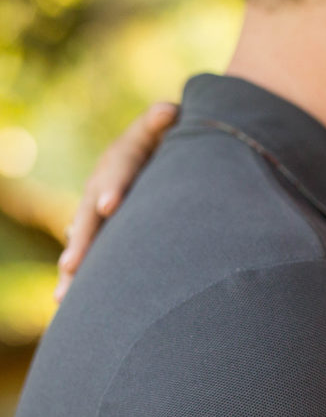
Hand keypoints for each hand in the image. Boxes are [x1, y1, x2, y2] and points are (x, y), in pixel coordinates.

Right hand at [56, 102, 178, 301]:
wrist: (154, 152)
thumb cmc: (166, 139)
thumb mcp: (164, 127)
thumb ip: (162, 120)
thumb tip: (170, 111)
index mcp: (120, 161)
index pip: (117, 173)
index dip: (112, 187)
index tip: (108, 205)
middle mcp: (101, 187)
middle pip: (89, 217)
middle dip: (82, 242)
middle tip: (72, 265)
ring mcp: (98, 211)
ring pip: (84, 242)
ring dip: (75, 268)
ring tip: (64, 296)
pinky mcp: (105, 230)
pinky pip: (92, 254)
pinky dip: (82, 277)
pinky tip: (71, 305)